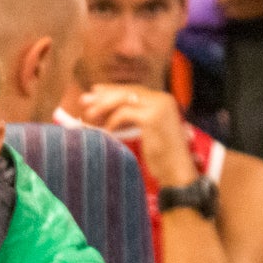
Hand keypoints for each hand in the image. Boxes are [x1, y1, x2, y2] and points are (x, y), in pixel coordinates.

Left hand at [79, 84, 198, 189]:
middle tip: (84, 100)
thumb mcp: (150, 131)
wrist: (178, 173)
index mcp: (164, 100)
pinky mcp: (152, 118)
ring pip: (124, 99)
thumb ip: (136, 117)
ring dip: (103, 106)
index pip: (134, 90)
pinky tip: (106, 131)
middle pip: (127, 91)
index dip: (113, 90)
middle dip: (104, 95)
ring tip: (89, 114)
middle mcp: (163, 99)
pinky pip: (124, 114)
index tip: (95, 92)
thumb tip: (110, 107)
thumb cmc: (164, 157)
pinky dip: (112, 121)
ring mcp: (159, 107)